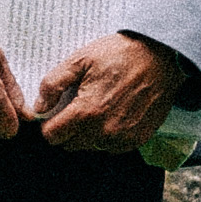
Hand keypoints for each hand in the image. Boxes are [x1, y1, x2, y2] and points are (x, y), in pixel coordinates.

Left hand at [28, 31, 194, 154]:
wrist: (161, 57)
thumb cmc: (121, 54)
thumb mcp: (80, 59)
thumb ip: (53, 84)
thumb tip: (39, 107)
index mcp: (86, 112)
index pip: (52, 136)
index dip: (49, 123)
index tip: (56, 112)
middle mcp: (103, 131)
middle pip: (70, 144)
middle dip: (68, 128)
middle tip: (78, 105)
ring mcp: (122, 138)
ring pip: (90, 146)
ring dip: (88, 133)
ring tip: (99, 106)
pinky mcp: (137, 140)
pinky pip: (111, 147)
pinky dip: (107, 135)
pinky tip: (114, 113)